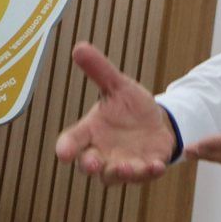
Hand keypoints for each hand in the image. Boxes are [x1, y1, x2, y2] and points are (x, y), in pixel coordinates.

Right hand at [54, 42, 176, 184]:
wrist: (157, 120)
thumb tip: (79, 46)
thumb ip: (100, 70)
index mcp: (90, 131)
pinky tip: (157, 166)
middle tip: (91, 164)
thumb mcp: (118, 86)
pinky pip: (145, 174)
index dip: (66, 147)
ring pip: (115, 175)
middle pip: (89, 164)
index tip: (63, 153)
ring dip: (121, 172)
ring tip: (127, 167)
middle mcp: (102, 152)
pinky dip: (150, 172)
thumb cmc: (129, 107)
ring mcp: (123, 163)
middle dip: (89, 165)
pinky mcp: (145, 167)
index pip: (72, 141)